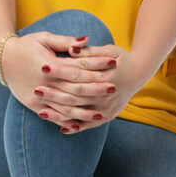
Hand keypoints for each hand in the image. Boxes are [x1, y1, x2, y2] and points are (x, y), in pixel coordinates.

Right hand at [0, 31, 119, 126]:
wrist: (2, 59)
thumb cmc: (26, 45)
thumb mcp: (44, 38)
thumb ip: (66, 41)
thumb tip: (85, 40)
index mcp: (50, 65)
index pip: (79, 66)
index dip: (97, 64)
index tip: (114, 62)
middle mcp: (45, 82)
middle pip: (75, 88)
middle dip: (96, 89)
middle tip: (114, 88)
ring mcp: (39, 96)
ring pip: (65, 107)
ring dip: (84, 112)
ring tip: (101, 114)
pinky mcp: (33, 105)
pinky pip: (52, 116)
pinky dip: (66, 122)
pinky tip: (79, 125)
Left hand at [32, 41, 146, 133]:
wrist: (139, 72)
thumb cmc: (120, 58)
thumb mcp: (108, 50)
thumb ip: (89, 51)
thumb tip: (71, 48)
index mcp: (106, 74)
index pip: (78, 72)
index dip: (60, 70)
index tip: (43, 66)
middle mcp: (107, 94)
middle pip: (76, 94)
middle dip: (55, 93)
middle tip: (36, 89)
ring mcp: (108, 107)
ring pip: (79, 112)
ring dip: (60, 113)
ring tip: (40, 112)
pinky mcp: (108, 116)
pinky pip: (89, 124)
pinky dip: (75, 126)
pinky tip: (61, 128)